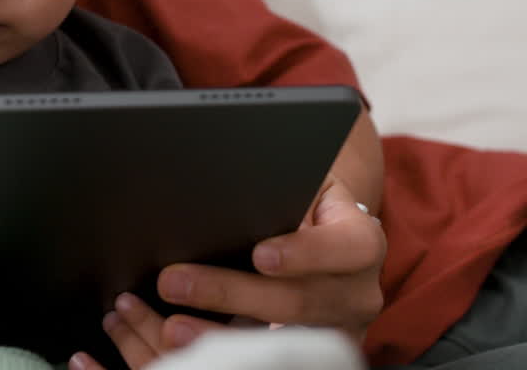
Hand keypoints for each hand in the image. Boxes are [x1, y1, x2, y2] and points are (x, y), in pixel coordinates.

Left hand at [146, 175, 385, 348]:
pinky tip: (192, 342)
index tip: (259, 254)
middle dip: (233, 293)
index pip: (348, 248)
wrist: (325, 231)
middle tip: (174, 283)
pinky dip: (230, 351)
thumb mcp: (303, 185)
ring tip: (175, 326)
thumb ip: (278, 193)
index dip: (305, 254)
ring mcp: (339, 330)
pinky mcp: (315, 353)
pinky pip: (274, 357)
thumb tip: (224, 197)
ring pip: (283, 340)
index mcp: (362, 242)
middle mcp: (358, 293)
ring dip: (223, 335)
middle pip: (300, 302)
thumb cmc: (304, 201)